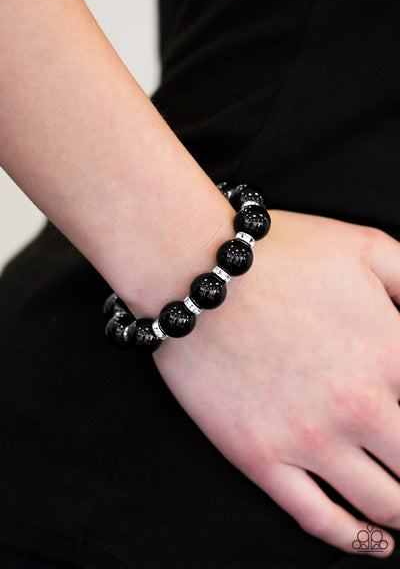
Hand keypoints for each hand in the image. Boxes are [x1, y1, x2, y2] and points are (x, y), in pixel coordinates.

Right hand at [153, 210, 399, 556]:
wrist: (194, 270)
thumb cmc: (279, 254)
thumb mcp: (368, 247)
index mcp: (392, 354)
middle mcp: (360, 407)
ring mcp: (309, 439)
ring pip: (384, 504)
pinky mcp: (261, 457)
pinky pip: (319, 519)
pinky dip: (354, 540)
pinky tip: (374, 543)